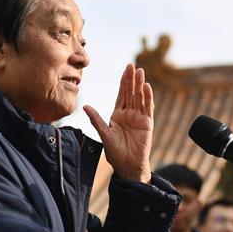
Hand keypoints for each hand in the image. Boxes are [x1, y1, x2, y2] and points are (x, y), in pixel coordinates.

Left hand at [84, 63, 152, 183]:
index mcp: (118, 114)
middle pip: (131, 93)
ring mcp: (139, 118)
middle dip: (132, 79)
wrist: (127, 166)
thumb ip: (96, 119)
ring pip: (140, 98)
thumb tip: (85, 106)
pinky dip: (147, 97)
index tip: (125, 69)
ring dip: (140, 85)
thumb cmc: (115, 153)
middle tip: (132, 65)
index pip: (121, 94)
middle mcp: (129, 114)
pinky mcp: (147, 124)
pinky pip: (147, 108)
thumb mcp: (104, 134)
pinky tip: (147, 87)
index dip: (123, 82)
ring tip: (140, 72)